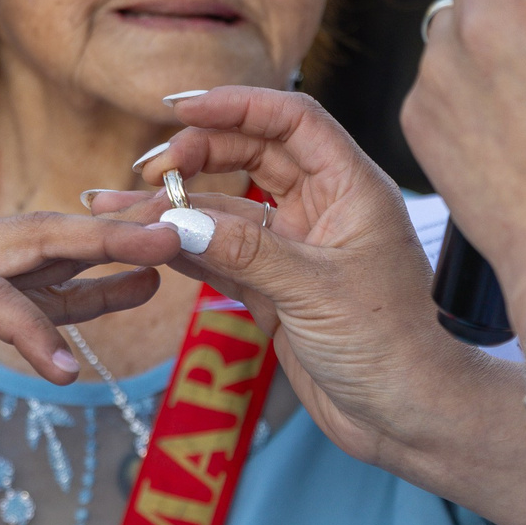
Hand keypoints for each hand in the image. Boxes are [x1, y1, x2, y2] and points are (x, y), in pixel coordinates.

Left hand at [0, 212, 179, 471]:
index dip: (32, 333)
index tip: (69, 380)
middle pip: (30, 239)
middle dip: (100, 237)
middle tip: (168, 236)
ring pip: (42, 253)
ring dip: (105, 251)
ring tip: (173, 252)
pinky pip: (36, 287)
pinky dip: (86, 286)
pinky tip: (135, 287)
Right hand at [86, 89, 525, 524]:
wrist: (408, 419)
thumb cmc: (391, 348)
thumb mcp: (315, 291)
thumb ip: (246, 252)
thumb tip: (179, 222)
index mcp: (352, 189)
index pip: (292, 120)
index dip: (237, 105)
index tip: (180, 108)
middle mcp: (323, 210)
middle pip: (252, 156)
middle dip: (197, 154)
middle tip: (147, 170)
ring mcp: (296, 250)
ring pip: (227, 211)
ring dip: (177, 207)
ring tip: (117, 206)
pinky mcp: (275, 290)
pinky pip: (221, 257)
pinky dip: (184, 249)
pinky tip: (144, 241)